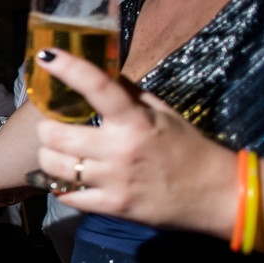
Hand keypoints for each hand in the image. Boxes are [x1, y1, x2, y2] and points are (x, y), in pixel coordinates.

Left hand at [33, 49, 231, 230]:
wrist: (216, 195)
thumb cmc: (188, 149)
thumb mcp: (163, 113)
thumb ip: (129, 94)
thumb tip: (102, 73)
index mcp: (135, 120)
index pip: (98, 87)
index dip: (69, 69)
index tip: (47, 56)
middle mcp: (120, 149)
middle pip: (56, 135)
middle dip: (46, 129)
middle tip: (51, 128)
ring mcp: (114, 180)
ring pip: (54, 166)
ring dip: (49, 158)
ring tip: (58, 154)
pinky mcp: (111, 206)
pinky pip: (67, 195)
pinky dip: (62, 188)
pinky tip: (69, 181)